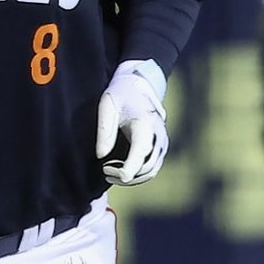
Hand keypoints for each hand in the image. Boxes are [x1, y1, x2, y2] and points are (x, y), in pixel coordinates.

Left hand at [95, 63, 167, 185]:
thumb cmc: (120, 94)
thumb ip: (104, 130)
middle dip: (124, 175)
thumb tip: (101, 156)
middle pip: (145, 167)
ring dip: (131, 178)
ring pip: (150, 172)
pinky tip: (119, 170)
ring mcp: (162, 143)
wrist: (138, 85)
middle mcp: (158, 135)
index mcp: (145, 124)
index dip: (129, 169)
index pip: (140, 152)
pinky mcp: (160, 148)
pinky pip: (151, 169)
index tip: (111, 173)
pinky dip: (136, 175)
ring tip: (108, 171)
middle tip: (104, 169)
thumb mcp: (107, 105)